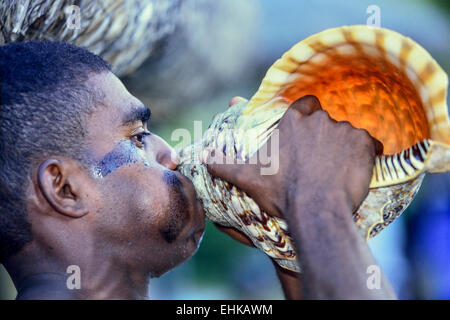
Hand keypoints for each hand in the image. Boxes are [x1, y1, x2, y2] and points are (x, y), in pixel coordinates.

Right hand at [202, 95, 382, 220]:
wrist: (317, 210)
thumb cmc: (282, 192)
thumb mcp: (248, 177)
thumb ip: (223, 163)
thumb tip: (200, 154)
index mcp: (293, 121)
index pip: (305, 106)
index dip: (308, 117)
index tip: (306, 135)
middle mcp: (319, 120)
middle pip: (327, 122)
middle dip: (325, 138)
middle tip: (320, 162)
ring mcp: (343, 130)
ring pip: (347, 134)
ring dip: (344, 148)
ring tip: (337, 171)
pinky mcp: (364, 144)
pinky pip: (370, 145)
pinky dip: (366, 155)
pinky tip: (358, 171)